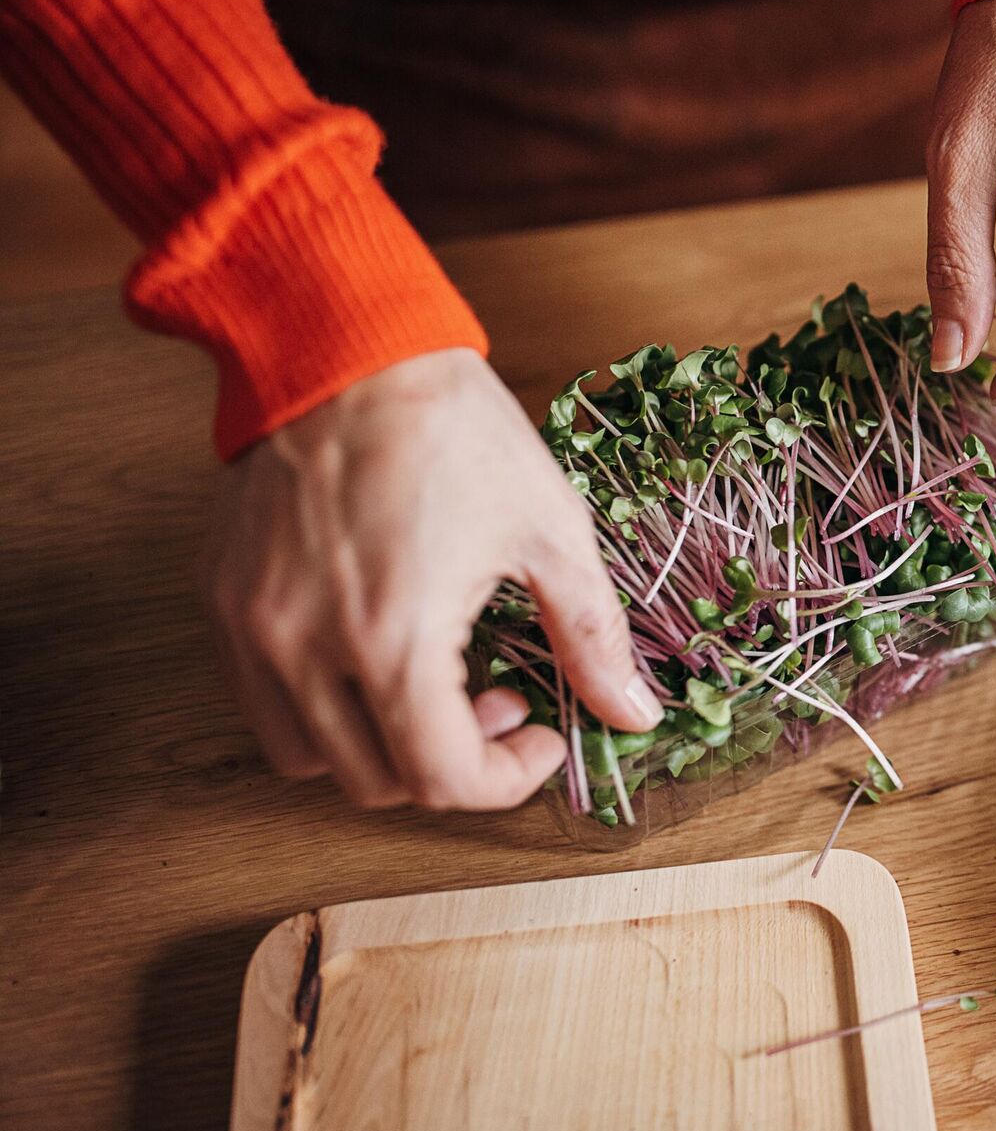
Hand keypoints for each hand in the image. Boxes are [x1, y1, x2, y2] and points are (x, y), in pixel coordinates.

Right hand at [201, 349, 662, 809]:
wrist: (343, 347)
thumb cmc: (452, 429)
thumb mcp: (550, 530)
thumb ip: (592, 636)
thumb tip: (635, 713)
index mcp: (393, 639)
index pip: (442, 780)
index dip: (507, 778)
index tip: (543, 733)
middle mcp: (307, 649)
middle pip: (377, 783)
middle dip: (453, 762)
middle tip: (502, 697)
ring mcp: (254, 629)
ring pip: (308, 758)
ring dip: (383, 746)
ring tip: (438, 678)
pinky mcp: (225, 602)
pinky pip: (264, 702)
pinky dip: (325, 707)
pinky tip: (378, 648)